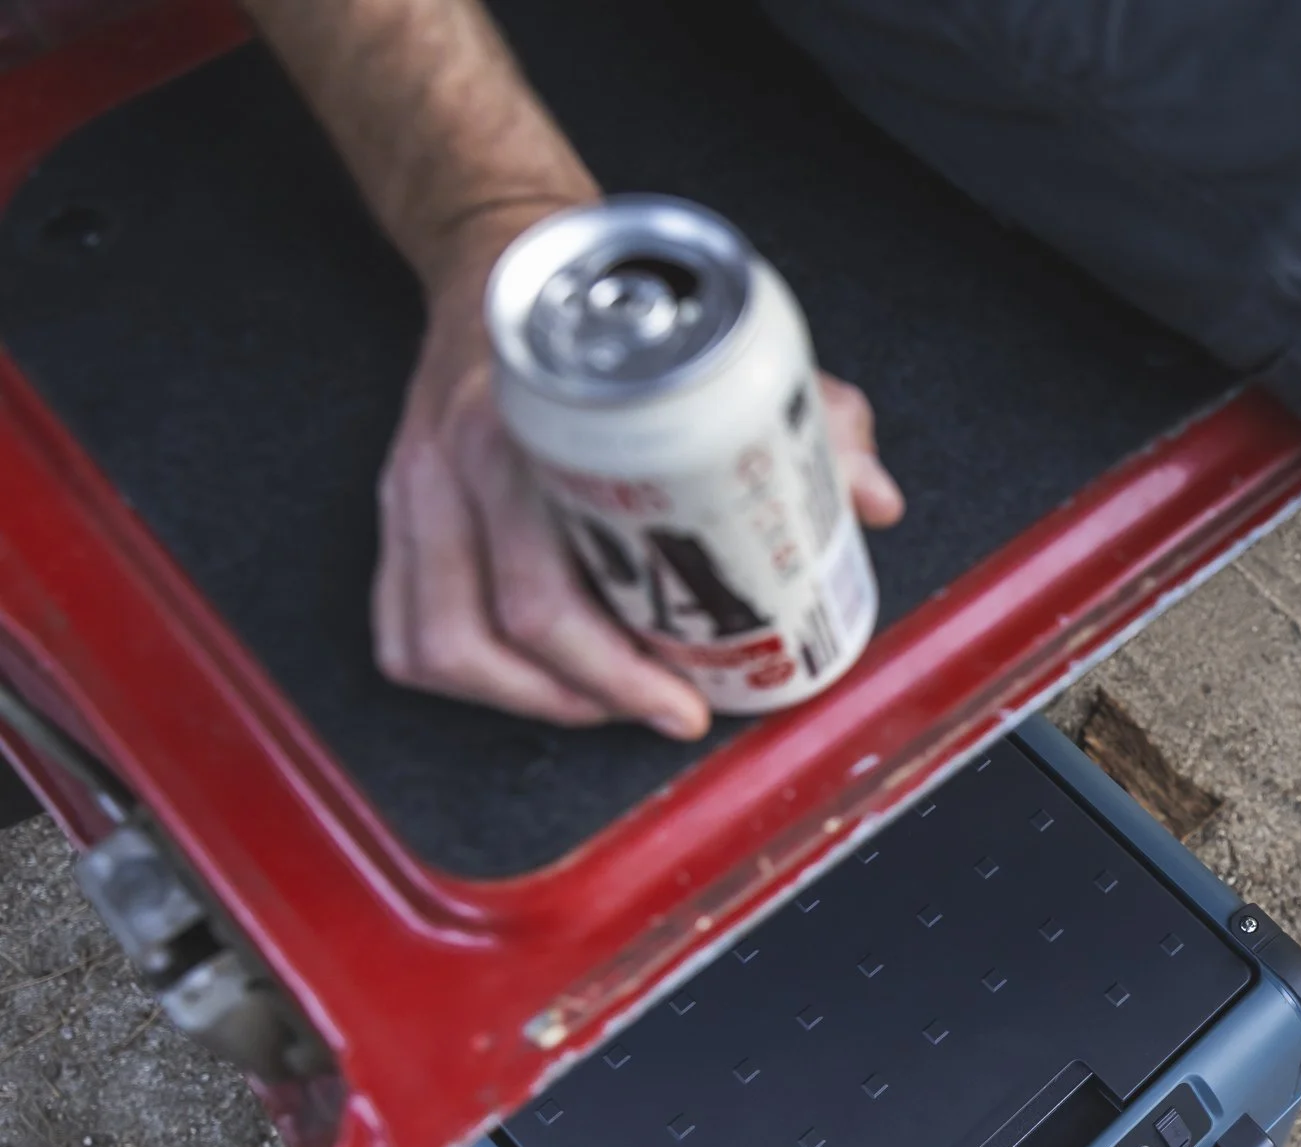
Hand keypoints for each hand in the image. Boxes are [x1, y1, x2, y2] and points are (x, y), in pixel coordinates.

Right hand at [370, 206, 905, 738]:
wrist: (521, 258)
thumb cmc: (620, 320)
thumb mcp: (728, 361)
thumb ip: (812, 421)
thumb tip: (875, 500)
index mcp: (535, 433)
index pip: (550, 599)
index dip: (618, 675)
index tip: (686, 704)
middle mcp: (462, 464)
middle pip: (494, 636)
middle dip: (588, 698)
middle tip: (664, 708)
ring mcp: (419, 487)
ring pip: (435, 644)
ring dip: (521, 697)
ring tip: (601, 700)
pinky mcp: (400, 506)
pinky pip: (401, 625)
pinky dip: (462, 673)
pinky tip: (527, 679)